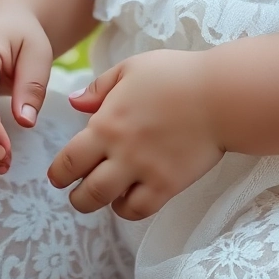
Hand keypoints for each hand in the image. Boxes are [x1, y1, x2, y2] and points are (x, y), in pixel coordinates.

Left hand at [47, 49, 224, 219]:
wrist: (219, 94)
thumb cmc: (175, 74)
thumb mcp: (131, 68)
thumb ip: (99, 87)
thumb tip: (74, 103)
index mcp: (106, 123)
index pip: (68, 161)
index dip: (59, 173)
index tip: (60, 174)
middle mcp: (120, 152)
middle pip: (84, 191)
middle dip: (76, 195)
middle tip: (78, 190)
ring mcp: (144, 171)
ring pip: (107, 204)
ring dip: (99, 203)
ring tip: (104, 195)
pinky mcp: (167, 185)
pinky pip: (139, 210)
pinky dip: (129, 208)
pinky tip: (130, 196)